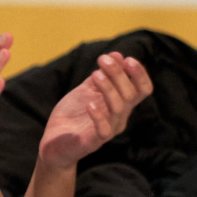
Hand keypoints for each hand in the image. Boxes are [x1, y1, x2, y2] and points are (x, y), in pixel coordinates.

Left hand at [38, 52, 151, 171]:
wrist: (55, 141)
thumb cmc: (74, 115)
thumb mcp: (87, 90)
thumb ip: (102, 75)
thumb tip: (117, 54)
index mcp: (122, 104)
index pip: (142, 89)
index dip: (140, 74)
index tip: (127, 59)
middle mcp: (119, 117)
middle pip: (131, 94)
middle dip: (118, 74)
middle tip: (102, 59)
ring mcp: (108, 129)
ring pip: (119, 108)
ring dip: (109, 88)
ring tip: (95, 74)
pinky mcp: (94, 141)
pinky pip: (103, 130)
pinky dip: (99, 115)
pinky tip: (90, 104)